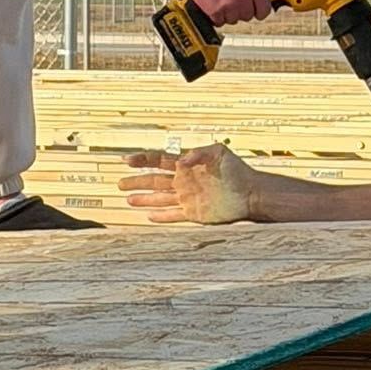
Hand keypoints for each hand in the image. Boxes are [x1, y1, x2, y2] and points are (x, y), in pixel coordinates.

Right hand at [119, 142, 254, 223]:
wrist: (251, 192)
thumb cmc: (237, 170)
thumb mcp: (219, 153)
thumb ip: (199, 153)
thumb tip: (181, 160)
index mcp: (186, 165)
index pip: (159, 161)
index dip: (142, 160)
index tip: (126, 160)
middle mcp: (184, 182)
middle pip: (154, 181)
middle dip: (137, 181)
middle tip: (120, 183)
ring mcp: (188, 198)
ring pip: (159, 199)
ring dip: (144, 199)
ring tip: (128, 200)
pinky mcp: (194, 213)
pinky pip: (173, 215)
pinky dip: (161, 216)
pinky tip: (148, 216)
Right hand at [180, 0, 272, 26]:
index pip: (264, 10)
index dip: (259, 11)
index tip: (255, 11)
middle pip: (248, 16)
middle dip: (240, 11)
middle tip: (232, 1)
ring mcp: (229, 4)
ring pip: (233, 20)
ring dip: (227, 14)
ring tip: (221, 0)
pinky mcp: (215, 11)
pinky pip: (220, 22)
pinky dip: (216, 16)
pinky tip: (213, 4)